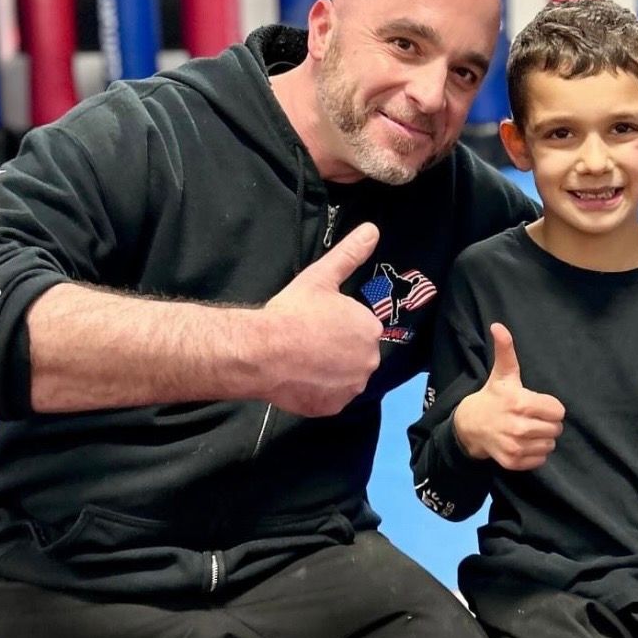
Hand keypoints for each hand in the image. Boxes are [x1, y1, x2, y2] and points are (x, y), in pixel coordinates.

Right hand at [261, 223, 383, 415]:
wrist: (264, 351)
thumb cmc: (293, 312)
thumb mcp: (321, 277)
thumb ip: (350, 254)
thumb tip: (373, 229)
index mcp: (369, 328)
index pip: (359, 328)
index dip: (336, 325)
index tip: (315, 323)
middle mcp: (369, 361)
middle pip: (354, 354)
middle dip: (336, 350)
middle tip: (307, 341)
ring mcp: (352, 388)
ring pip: (344, 377)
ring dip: (329, 371)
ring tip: (301, 361)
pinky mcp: (334, 408)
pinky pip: (330, 398)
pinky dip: (318, 391)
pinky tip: (299, 378)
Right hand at [452, 323, 564, 470]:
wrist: (469, 426)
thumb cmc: (492, 397)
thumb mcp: (502, 374)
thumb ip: (505, 350)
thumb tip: (498, 326)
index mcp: (521, 403)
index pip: (558, 410)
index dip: (549, 407)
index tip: (536, 405)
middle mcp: (519, 427)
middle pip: (556, 429)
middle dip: (547, 423)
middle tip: (532, 418)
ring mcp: (515, 446)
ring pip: (549, 445)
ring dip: (542, 438)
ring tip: (528, 430)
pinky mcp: (512, 461)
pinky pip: (540, 460)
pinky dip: (535, 453)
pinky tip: (523, 443)